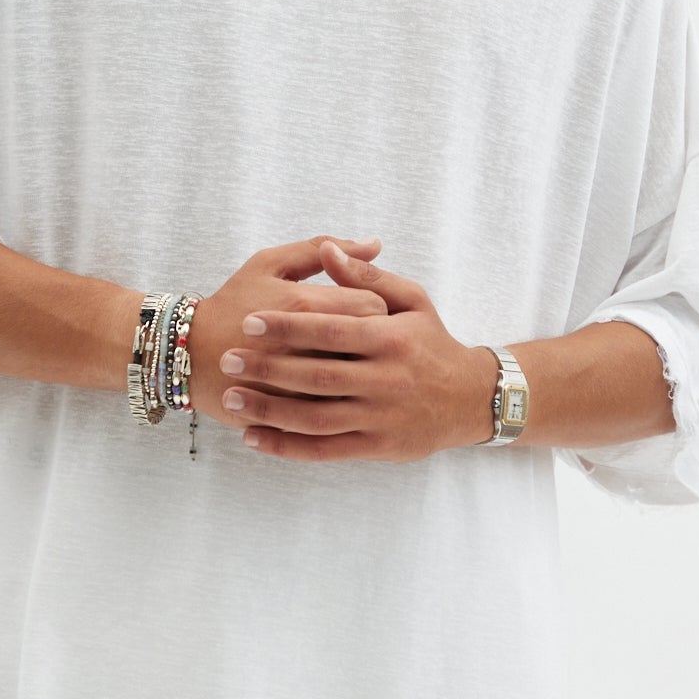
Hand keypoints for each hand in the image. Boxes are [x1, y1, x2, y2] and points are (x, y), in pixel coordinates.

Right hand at [186, 235, 389, 432]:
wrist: (187, 354)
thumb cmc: (234, 303)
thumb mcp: (269, 264)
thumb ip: (320, 249)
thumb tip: (375, 244)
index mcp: (302, 305)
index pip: (374, 306)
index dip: (377, 307)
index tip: (364, 310)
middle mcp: (303, 348)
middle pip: (371, 347)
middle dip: (371, 342)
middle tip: (359, 338)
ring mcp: (295, 388)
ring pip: (357, 384)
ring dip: (358, 374)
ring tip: (346, 363)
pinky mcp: (287, 417)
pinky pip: (333, 416)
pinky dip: (338, 402)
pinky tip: (330, 391)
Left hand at [215, 239, 489, 462]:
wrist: (470, 399)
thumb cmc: (431, 342)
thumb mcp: (411, 299)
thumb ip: (367, 277)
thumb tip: (329, 249)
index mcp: (392, 338)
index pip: (331, 330)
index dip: (287, 326)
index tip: (249, 322)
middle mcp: (387, 379)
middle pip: (317, 375)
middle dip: (268, 368)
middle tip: (228, 359)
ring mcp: (381, 417)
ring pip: (316, 418)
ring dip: (269, 410)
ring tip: (231, 399)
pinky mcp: (377, 447)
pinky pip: (325, 450)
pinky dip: (287, 446)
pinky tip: (254, 437)